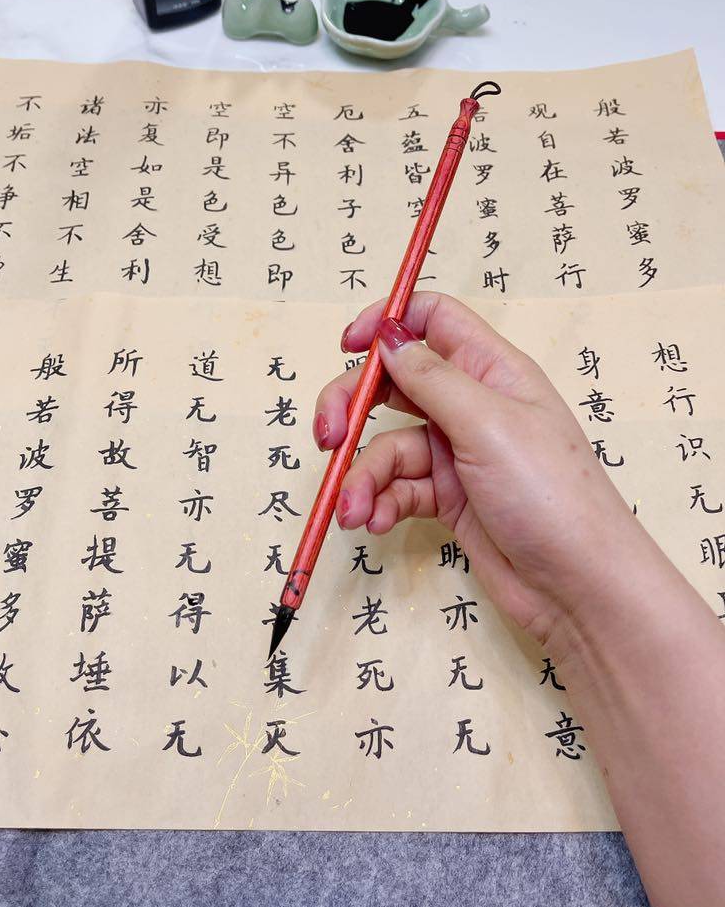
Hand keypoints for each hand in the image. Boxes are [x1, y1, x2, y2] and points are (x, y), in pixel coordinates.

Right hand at [314, 292, 646, 644]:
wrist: (579, 586)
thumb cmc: (552, 496)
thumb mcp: (488, 424)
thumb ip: (432, 378)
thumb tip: (389, 335)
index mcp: (492, 370)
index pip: (433, 320)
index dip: (388, 323)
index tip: (347, 344)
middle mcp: (472, 405)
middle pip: (394, 384)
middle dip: (352, 407)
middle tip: (327, 437)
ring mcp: (458, 453)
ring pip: (388, 446)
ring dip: (362, 477)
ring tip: (353, 511)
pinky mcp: (448, 498)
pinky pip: (397, 489)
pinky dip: (379, 503)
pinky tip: (376, 523)